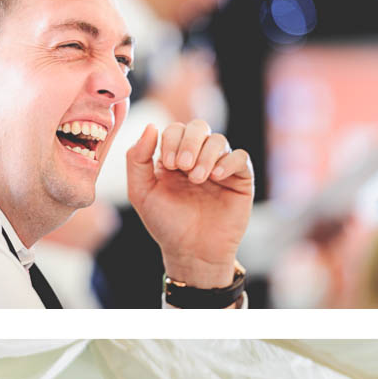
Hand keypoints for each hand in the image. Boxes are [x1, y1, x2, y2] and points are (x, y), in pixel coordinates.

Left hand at [125, 119, 252, 288]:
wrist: (192, 252)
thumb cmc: (166, 224)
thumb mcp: (142, 193)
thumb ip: (137, 160)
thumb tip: (150, 125)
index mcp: (173, 158)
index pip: (175, 129)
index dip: (172, 139)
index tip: (168, 165)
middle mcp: (197, 158)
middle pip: (199, 127)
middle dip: (189, 142)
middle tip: (182, 166)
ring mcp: (220, 167)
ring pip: (219, 140)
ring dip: (206, 155)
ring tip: (197, 179)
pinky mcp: (240, 178)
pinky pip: (240, 157)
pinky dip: (228, 162)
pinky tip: (216, 176)